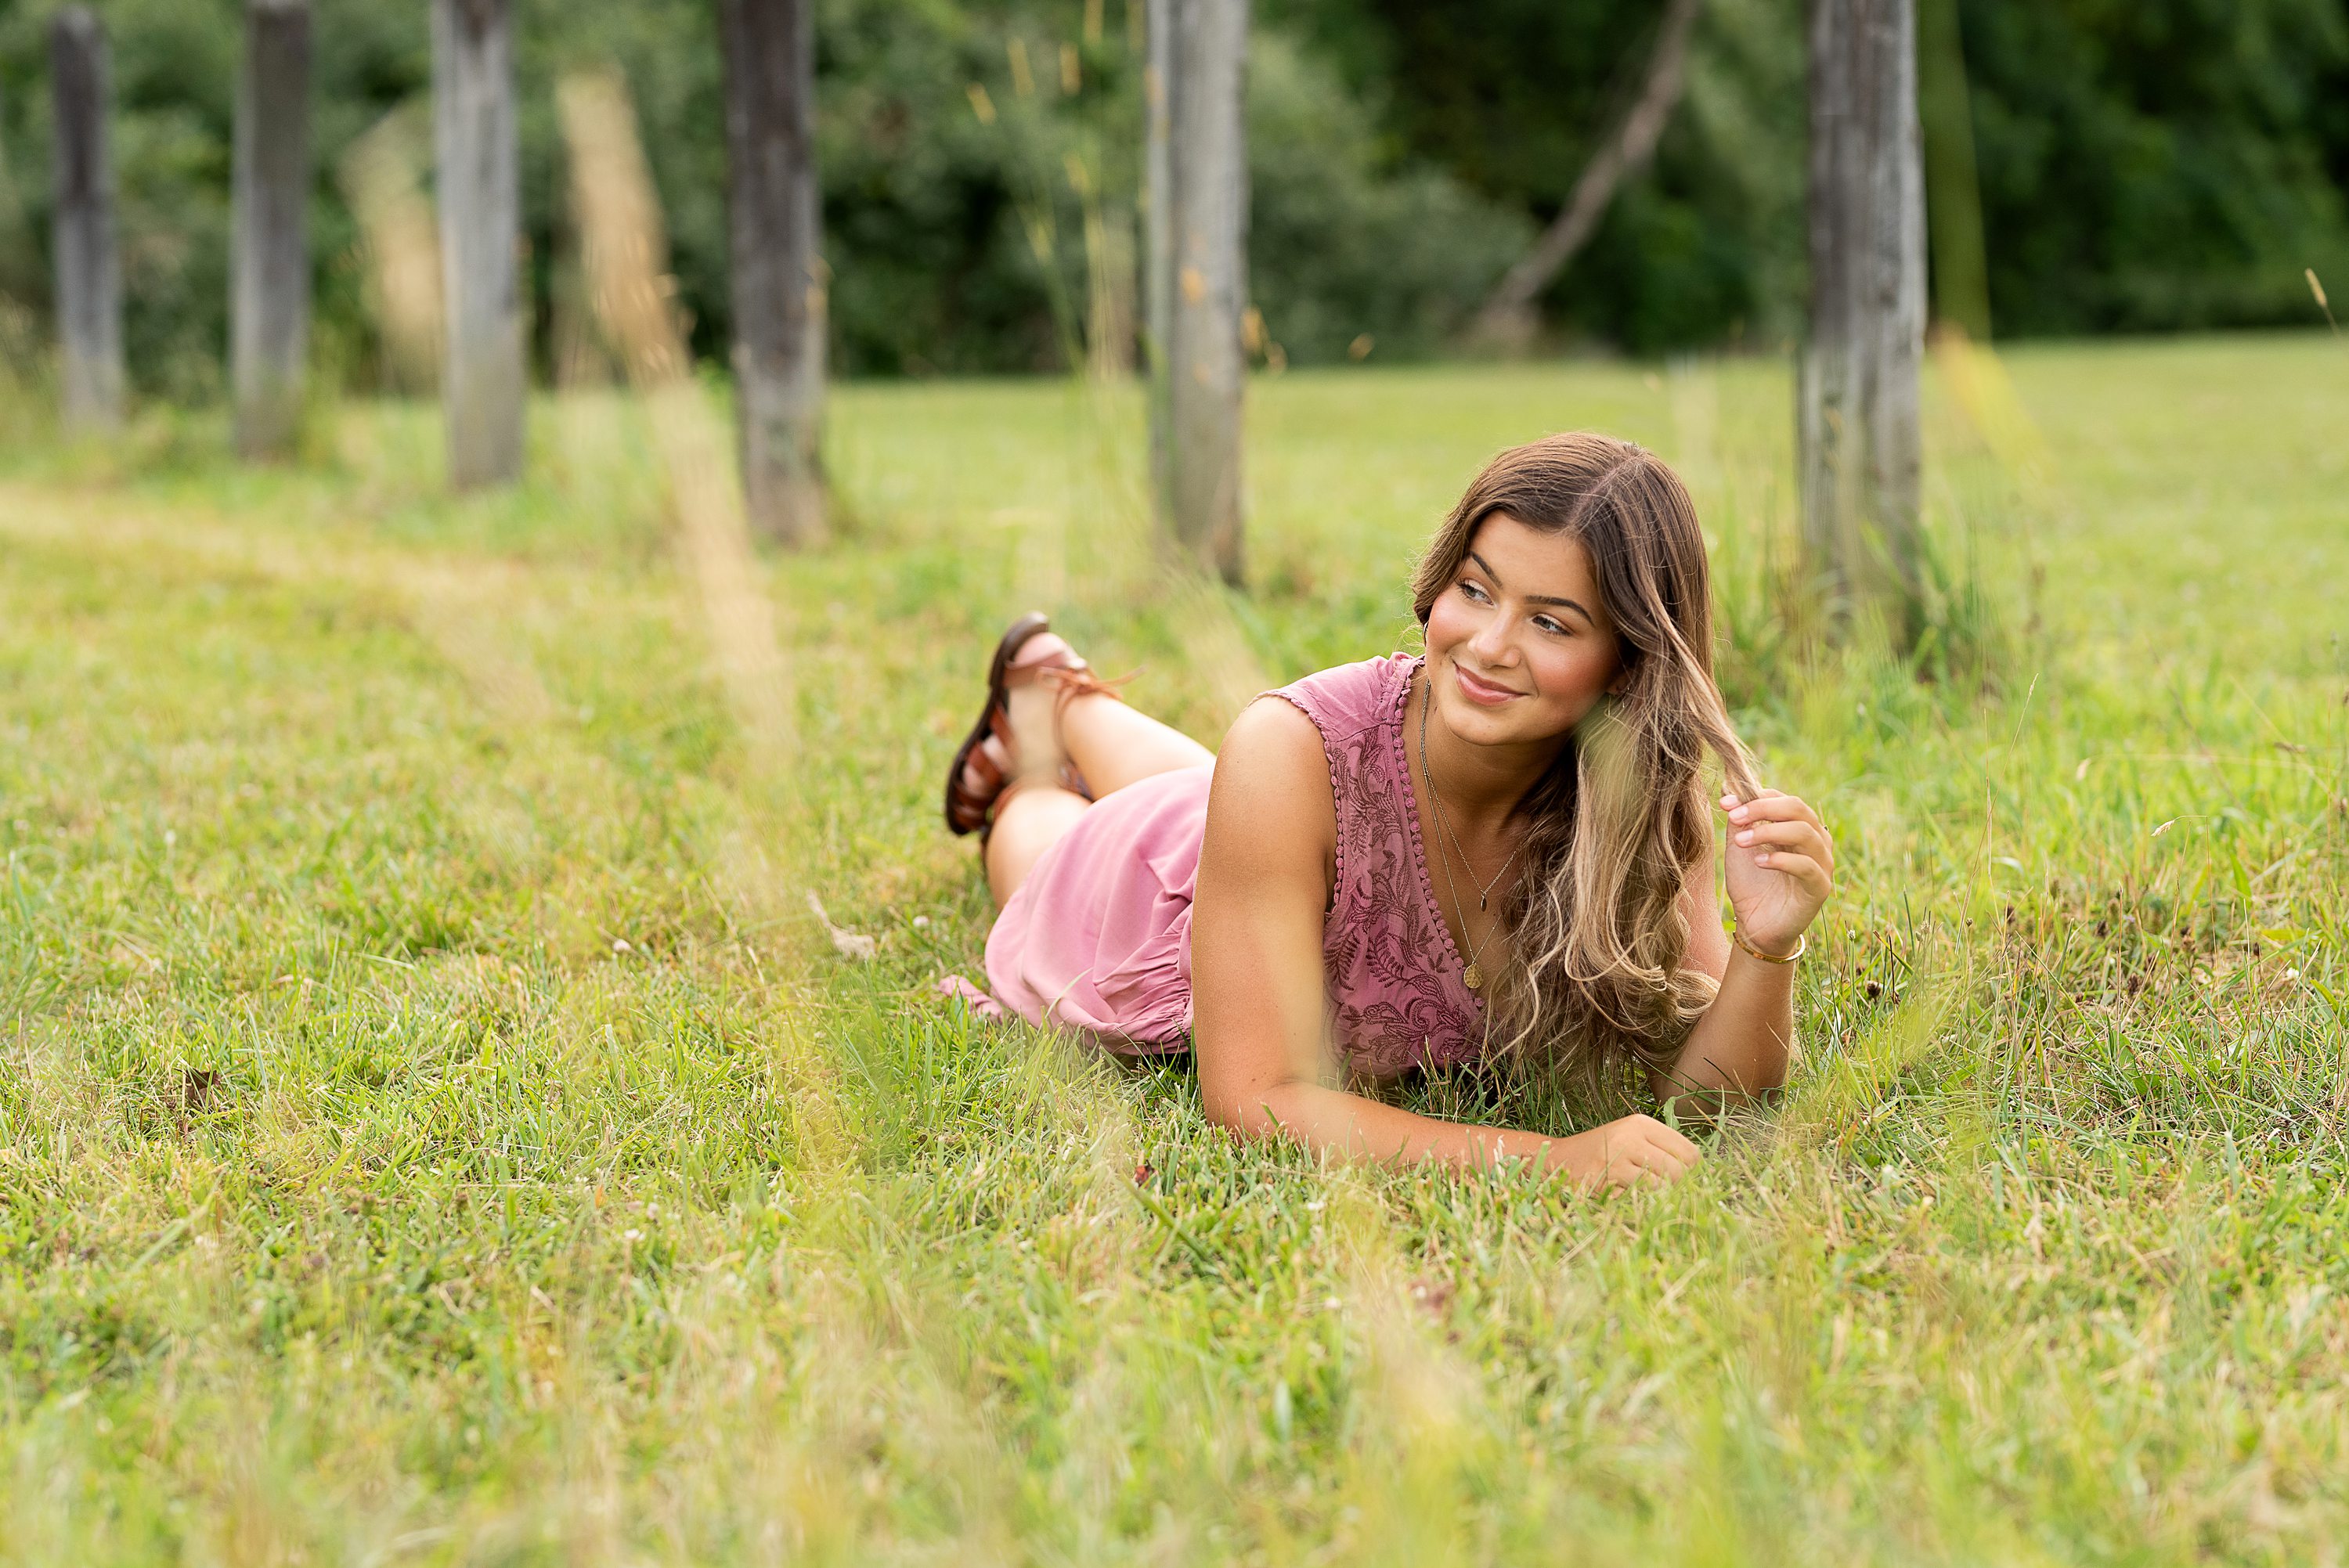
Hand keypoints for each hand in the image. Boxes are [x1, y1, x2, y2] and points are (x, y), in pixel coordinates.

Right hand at [1550, 1113, 1701, 1190]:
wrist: (1556, 1160)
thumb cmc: (1601, 1152)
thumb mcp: (1631, 1138)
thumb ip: (1663, 1149)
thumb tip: (1701, 1173)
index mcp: (1641, 1123)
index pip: (1690, 1153)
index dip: (1692, 1172)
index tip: (1681, 1180)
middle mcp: (1629, 1137)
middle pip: (1679, 1172)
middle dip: (1677, 1188)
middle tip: (1663, 1193)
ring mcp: (1615, 1160)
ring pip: (1661, 1189)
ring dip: (1657, 1199)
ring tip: (1644, 1196)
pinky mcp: (1603, 1182)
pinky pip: (1637, 1201)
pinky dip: (1636, 1205)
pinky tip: (1625, 1198)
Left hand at [1719, 788, 1833, 956]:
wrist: (1755, 925)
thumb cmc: (1751, 883)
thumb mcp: (1740, 846)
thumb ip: (1739, 821)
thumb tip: (1730, 790)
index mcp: (1799, 826)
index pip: (1784, 799)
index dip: (1755, 796)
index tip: (1725, 802)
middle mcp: (1816, 840)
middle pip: (1797, 808)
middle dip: (1762, 808)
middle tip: (1734, 816)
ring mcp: (1822, 863)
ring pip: (1804, 833)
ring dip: (1768, 832)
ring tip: (1740, 840)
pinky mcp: (1820, 888)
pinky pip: (1807, 866)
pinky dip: (1781, 860)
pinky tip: (1758, 863)